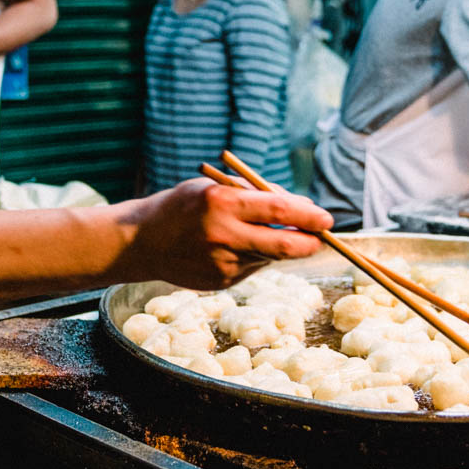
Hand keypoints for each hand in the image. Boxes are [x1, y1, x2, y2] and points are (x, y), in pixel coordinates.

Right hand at [121, 179, 332, 289]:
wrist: (141, 241)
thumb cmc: (183, 206)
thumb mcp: (215, 187)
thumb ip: (255, 196)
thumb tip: (300, 208)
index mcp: (222, 202)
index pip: (280, 211)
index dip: (309, 216)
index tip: (326, 218)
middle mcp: (224, 234)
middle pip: (284, 245)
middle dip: (310, 242)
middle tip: (321, 236)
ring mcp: (222, 262)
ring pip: (270, 256)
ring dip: (278, 246)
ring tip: (254, 232)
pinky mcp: (221, 281)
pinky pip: (253, 267)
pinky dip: (254, 256)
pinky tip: (231, 248)